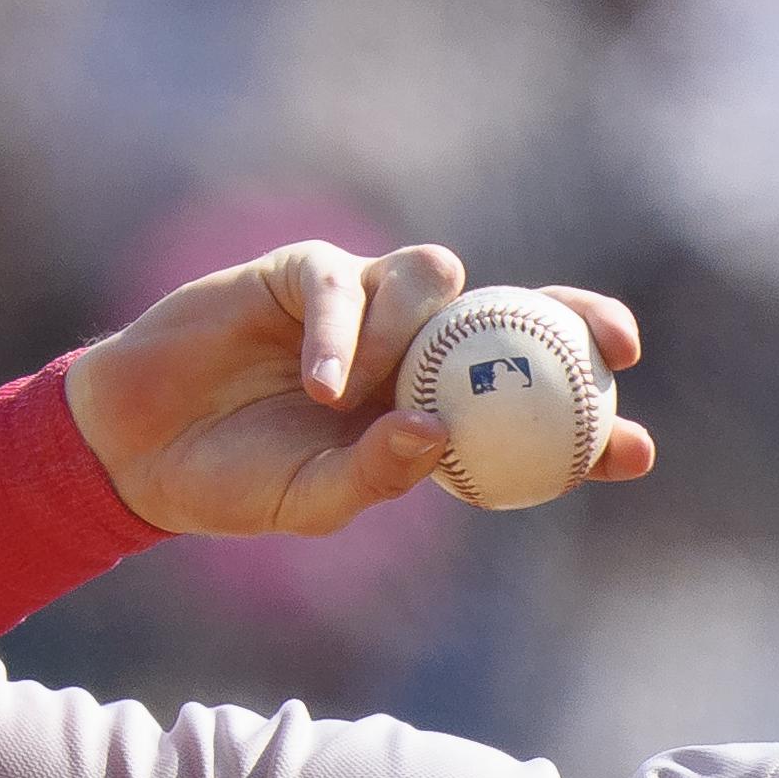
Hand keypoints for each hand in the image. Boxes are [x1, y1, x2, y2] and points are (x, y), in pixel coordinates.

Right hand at [60, 241, 656, 538]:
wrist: (141, 448)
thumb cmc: (237, 482)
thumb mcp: (313, 503)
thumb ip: (377, 476)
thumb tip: (437, 437)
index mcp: (436, 410)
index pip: (531, 404)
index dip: (592, 417)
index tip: (638, 447)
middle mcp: (414, 349)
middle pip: (516, 311)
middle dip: (576, 318)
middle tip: (612, 346)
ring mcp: (362, 306)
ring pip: (436, 276)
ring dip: (417, 332)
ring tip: (361, 398)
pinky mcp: (301, 274)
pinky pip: (339, 281)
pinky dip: (340, 332)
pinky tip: (321, 387)